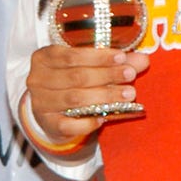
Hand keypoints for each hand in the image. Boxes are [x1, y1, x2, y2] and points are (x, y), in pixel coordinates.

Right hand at [25, 45, 149, 142]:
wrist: (50, 107)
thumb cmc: (71, 79)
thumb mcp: (87, 64)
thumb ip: (114, 62)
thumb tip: (143, 60)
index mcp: (44, 57)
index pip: (72, 55)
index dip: (99, 57)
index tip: (122, 57)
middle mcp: (37, 79)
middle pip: (76, 77)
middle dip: (107, 76)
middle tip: (130, 75)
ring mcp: (40, 103)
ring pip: (75, 99)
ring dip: (104, 96)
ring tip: (128, 94)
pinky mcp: (47, 124)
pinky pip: (68, 125)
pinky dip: (87, 122)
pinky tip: (103, 118)